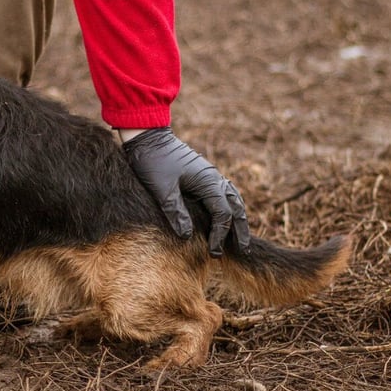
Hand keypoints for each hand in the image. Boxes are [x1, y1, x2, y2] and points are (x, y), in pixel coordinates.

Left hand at [122, 127, 249, 256]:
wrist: (146, 138)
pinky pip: (223, 193)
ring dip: (238, 218)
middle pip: (236, 207)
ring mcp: (209, 175)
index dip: (220, 235)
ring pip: (232, 199)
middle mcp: (214, 178)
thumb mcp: (162, 190)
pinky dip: (229, 207)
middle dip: (240, 229)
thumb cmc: (153, 162)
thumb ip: (176, 212)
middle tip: (244, 250)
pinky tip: (226, 216)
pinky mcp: (201, 175)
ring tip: (240, 237)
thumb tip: (188, 235)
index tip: (214, 252)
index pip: (223, 214)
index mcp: (208, 182)